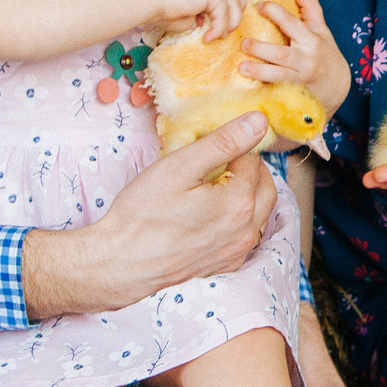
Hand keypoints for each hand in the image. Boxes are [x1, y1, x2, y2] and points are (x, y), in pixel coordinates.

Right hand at [23, 114, 274, 315]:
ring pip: (260, 212)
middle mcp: (247, 230)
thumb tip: (258, 121)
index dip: (232, 146)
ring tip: (215, 186)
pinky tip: (213, 215)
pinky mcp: (226, 265)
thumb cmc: (143, 215)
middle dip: (248, 168)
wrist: (120, 264)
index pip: (253, 159)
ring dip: (247, 194)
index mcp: (240, 203)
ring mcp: (237, 251)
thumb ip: (223, 142)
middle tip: (218, 161)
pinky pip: (246, 235)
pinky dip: (239, 219)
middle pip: (265, 186)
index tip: (210, 147)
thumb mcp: (179, 167)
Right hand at [150, 0, 246, 40]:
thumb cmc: (160, 7)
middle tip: (227, 29)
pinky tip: (208, 37)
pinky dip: (218, 28)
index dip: (232, 1)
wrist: (149, 1)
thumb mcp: (187, 9)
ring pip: (234, 3)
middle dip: (237, 11)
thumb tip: (210, 23)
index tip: (225, 19)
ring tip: (218, 36)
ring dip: (229, 23)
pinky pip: (223, 13)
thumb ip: (202, 12)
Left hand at [238, 0, 348, 112]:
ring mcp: (300, 80)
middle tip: (244, 43)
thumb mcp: (321, 30)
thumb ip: (310, 7)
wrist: (337, 88)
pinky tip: (248, 87)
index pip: (292, 23)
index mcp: (311, 40)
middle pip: (282, 54)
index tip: (258, 5)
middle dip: (262, 49)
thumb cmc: (325, 54)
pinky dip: (264, 89)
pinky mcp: (294, 95)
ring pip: (279, 76)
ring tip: (242, 67)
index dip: (274, 12)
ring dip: (260, 72)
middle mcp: (306, 60)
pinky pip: (277, 92)